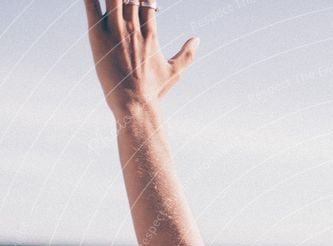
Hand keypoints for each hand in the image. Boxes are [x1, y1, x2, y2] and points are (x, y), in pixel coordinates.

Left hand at [83, 1, 197, 115]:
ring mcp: (114, 31)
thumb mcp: (174, 72)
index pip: (147, 3)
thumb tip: (197, 39)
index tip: (141, 0)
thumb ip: (187, 54)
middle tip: (126, 2)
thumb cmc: (153, 91)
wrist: (134, 105)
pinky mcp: (97, 36)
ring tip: (113, 0)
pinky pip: (91, 6)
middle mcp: (132, 29)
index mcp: (150, 35)